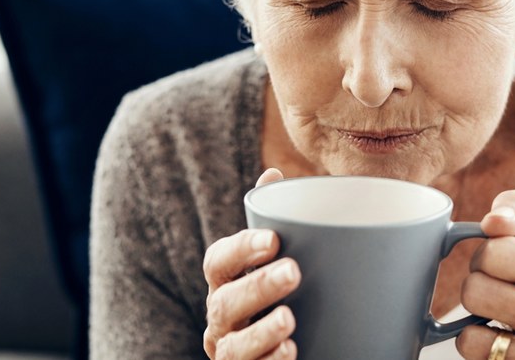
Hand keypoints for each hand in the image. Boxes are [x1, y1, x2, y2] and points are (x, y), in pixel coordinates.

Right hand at [202, 168, 300, 359]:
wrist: (283, 345)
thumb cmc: (274, 292)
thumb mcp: (272, 258)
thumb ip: (273, 219)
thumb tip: (272, 173)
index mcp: (225, 280)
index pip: (219, 260)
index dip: (242, 249)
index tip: (273, 239)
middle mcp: (220, 315)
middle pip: (226, 302)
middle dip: (257, 287)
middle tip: (294, 272)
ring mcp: (228, 349)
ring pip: (234, 344)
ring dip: (261, 331)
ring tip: (291, 319)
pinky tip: (290, 351)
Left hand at [457, 190, 514, 359]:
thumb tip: (493, 222)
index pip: (501, 251)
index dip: (488, 254)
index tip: (504, 265)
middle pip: (480, 285)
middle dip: (477, 280)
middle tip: (496, 287)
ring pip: (475, 313)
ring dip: (473, 309)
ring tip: (496, 310)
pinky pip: (472, 346)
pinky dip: (471, 339)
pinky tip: (495, 339)